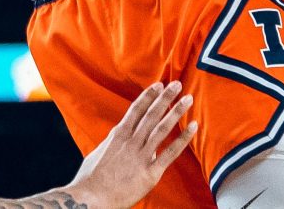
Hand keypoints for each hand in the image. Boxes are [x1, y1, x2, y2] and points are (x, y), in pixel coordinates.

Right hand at [66, 83, 195, 208]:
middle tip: (177, 84)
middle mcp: (131, 141)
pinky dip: (183, 139)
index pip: (136, 110)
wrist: (90, 197)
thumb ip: (112, 145)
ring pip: (162, 128)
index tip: (158, 85)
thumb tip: (117, 139)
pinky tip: (193, 128)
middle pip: (151, 114)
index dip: (148, 96)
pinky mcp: (150, 172)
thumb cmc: (90, 180)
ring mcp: (141, 156)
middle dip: (165, 98)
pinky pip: (170, 153)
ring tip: (187, 99)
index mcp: (117, 135)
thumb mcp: (99, 154)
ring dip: (176, 112)